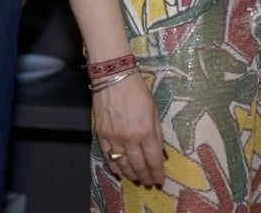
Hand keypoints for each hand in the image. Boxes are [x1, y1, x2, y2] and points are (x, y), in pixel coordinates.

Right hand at [93, 71, 164, 188]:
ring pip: (122, 164)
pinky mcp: (101, 135)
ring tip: (136, 179)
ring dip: (131, 174)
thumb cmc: (138, 90)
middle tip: (149, 183)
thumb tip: (159, 151)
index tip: (160, 180)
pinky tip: (120, 172)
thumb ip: (156, 132)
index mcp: (145, 130)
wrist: (114, 77)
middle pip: (138, 165)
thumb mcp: (154, 109)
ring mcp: (113, 138)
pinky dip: (114, 166)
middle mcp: (129, 138)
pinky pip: (108, 156)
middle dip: (145, 176)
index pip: (153, 159)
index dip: (157, 172)